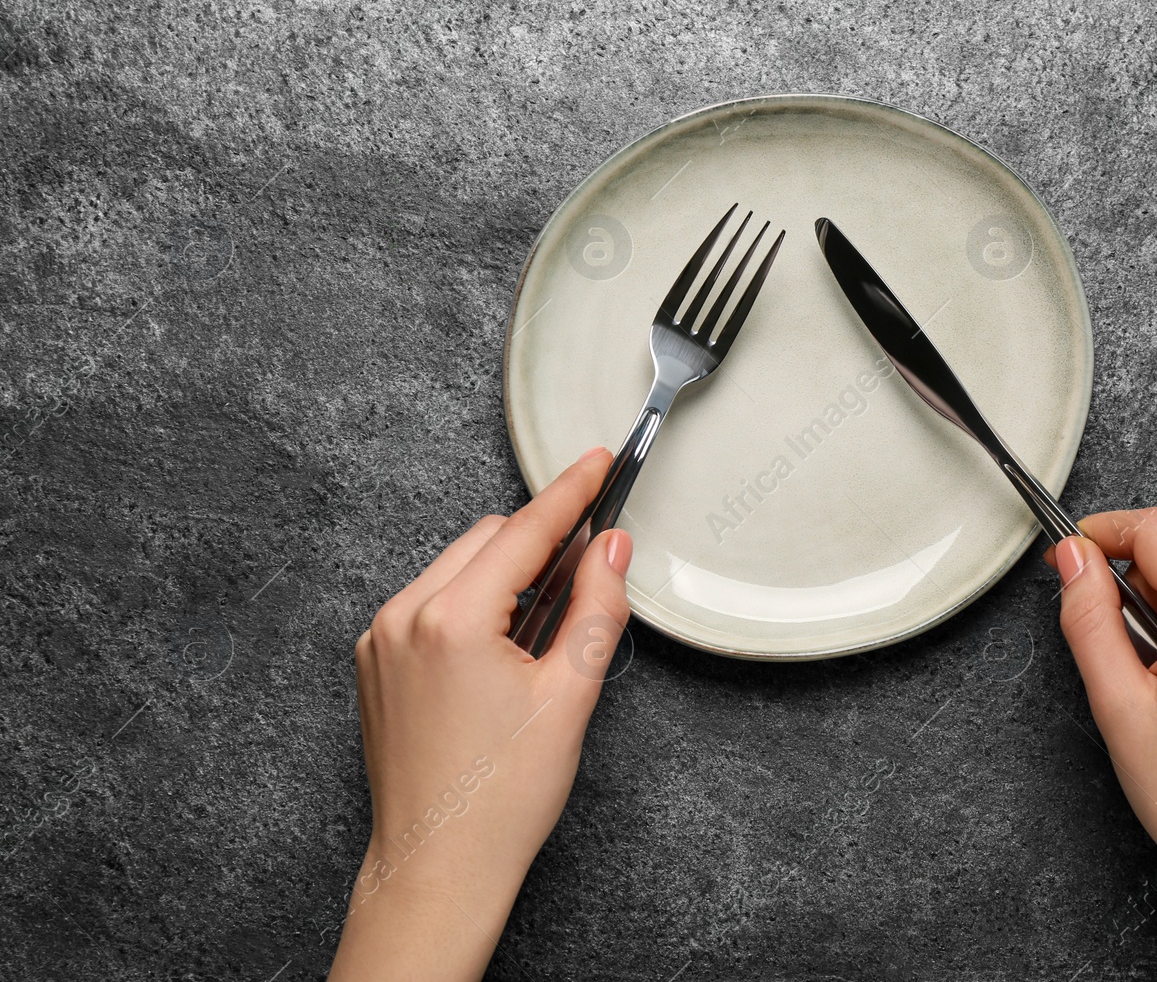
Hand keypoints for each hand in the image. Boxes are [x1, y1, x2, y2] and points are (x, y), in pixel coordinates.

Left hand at [329, 448, 631, 981]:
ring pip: (456, 568)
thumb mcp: (570, 694)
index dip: (571, 492)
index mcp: (452, 620)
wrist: (438, 866)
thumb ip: (596, 607)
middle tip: (592, 559)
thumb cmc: (502, 797)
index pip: (524, 531)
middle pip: (486, 540)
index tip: (598, 462)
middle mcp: (402, 618)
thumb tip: (610, 548)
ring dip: (506, 573)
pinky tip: (507, 642)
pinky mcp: (374, 664)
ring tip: (551, 618)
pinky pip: (429, 603)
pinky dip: (472, 603)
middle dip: (540, 539)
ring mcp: (380, 641)